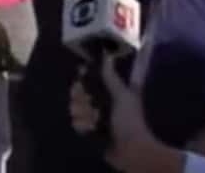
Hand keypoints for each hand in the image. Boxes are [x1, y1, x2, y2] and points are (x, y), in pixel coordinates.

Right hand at [70, 54, 185, 172]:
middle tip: (93, 106)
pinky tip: (92, 129)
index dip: (82, 80)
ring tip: (96, 121)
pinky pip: (76, 123)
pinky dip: (84, 126)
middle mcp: (99, 102)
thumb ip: (111, 77)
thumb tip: (107, 55)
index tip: (82, 84)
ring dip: (85, 115)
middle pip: (77, 93)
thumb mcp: (122, 96)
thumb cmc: (129, 120)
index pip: (87, 79)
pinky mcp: (88, 131)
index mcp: (109, 91)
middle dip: (82, 100)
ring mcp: (93, 117)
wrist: (130, 149)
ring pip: (74, 108)